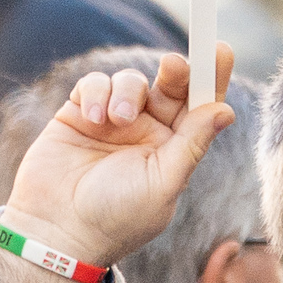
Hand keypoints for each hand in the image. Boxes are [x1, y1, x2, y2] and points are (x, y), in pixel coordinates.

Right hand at [0, 46, 238, 282]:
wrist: (56, 232)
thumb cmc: (115, 218)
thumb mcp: (162, 184)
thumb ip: (193, 144)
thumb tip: (226, 110)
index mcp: (173, 150)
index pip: (199, 108)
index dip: (212, 78)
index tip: (220, 50)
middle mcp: (146, 133)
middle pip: (170, 86)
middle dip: (176, 71)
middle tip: (175, 65)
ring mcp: (112, 122)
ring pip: (131, 80)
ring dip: (128, 91)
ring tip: (117, 119)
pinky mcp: (79, 114)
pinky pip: (94, 83)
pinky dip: (96, 93)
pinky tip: (92, 119)